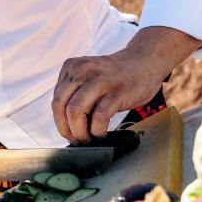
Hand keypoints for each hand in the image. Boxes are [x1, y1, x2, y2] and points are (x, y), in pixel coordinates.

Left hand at [52, 26, 201, 143]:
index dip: (60, 122)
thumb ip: (76, 93)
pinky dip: (97, 131)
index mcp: (72, 67)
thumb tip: (66, 125)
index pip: (56, 100)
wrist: (145, 61)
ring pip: (75, 111)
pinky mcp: (117, 92)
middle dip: (66, 129)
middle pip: (60, 106)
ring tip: (89, 138)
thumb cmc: (116, 76)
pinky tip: (102, 133)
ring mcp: (100, 81)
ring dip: (80, 132)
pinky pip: (99, 117)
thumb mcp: (89, 76)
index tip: (70, 134)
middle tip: (78, 140)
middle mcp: (82, 71)